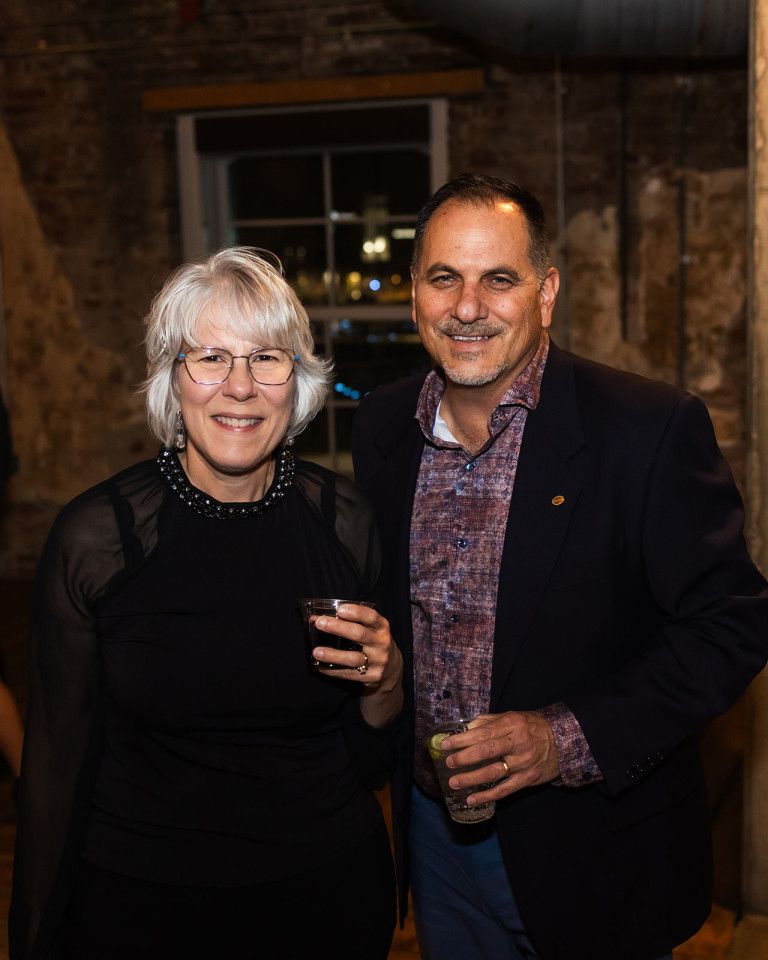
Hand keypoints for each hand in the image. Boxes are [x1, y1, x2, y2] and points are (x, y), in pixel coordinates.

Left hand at [312, 604, 401, 693]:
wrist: (390, 667)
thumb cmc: (373, 641)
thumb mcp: (370, 628)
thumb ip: (350, 621)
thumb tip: (316, 618)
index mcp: (382, 627)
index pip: (371, 616)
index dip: (355, 612)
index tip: (339, 610)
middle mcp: (382, 643)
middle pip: (359, 634)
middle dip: (338, 628)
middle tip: (320, 623)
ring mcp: (378, 661)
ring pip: (353, 658)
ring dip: (333, 655)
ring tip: (316, 651)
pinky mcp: (371, 676)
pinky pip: (349, 674)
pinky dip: (333, 670)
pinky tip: (320, 666)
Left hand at [440, 711, 559, 804]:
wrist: (562, 741)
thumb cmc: (532, 727)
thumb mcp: (513, 717)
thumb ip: (489, 721)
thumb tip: (467, 728)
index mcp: (512, 725)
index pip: (482, 733)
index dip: (462, 739)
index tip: (445, 744)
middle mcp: (518, 744)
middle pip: (487, 751)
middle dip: (465, 758)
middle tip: (448, 763)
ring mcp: (524, 763)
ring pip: (494, 772)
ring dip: (471, 779)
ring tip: (454, 783)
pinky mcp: (528, 779)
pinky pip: (505, 790)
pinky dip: (487, 796)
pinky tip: (472, 799)